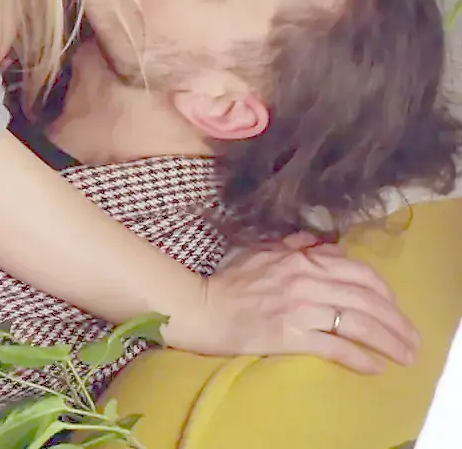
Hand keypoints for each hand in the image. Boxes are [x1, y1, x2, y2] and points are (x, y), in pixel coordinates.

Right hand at [165, 235, 419, 372]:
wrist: (198, 307)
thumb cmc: (225, 281)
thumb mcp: (260, 252)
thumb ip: (292, 245)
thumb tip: (319, 242)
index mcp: (302, 259)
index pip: (359, 272)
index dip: (385, 292)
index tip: (394, 308)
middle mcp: (307, 280)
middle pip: (368, 299)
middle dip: (398, 321)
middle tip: (412, 339)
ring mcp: (300, 308)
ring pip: (360, 323)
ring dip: (389, 341)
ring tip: (405, 356)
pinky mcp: (290, 335)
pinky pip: (336, 347)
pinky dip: (360, 358)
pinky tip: (375, 367)